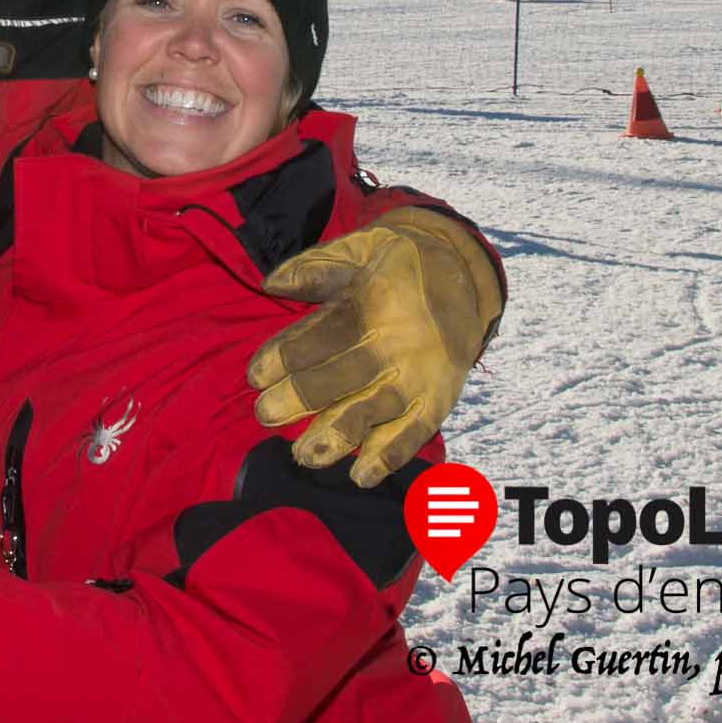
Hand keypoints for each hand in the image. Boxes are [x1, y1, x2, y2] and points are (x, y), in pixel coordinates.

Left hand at [249, 207, 502, 483]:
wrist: (466, 272)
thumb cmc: (397, 262)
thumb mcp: (357, 247)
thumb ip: (312, 267)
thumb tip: (269, 284)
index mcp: (375, 299)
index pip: (325, 333)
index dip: (286, 355)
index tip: (254, 375)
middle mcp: (399, 341)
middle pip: (345, 376)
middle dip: (300, 398)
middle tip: (265, 414)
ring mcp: (421, 374)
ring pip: (376, 410)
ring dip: (337, 435)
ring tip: (302, 455)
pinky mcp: (440, 398)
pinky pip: (415, 431)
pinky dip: (389, 456)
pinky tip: (359, 475)